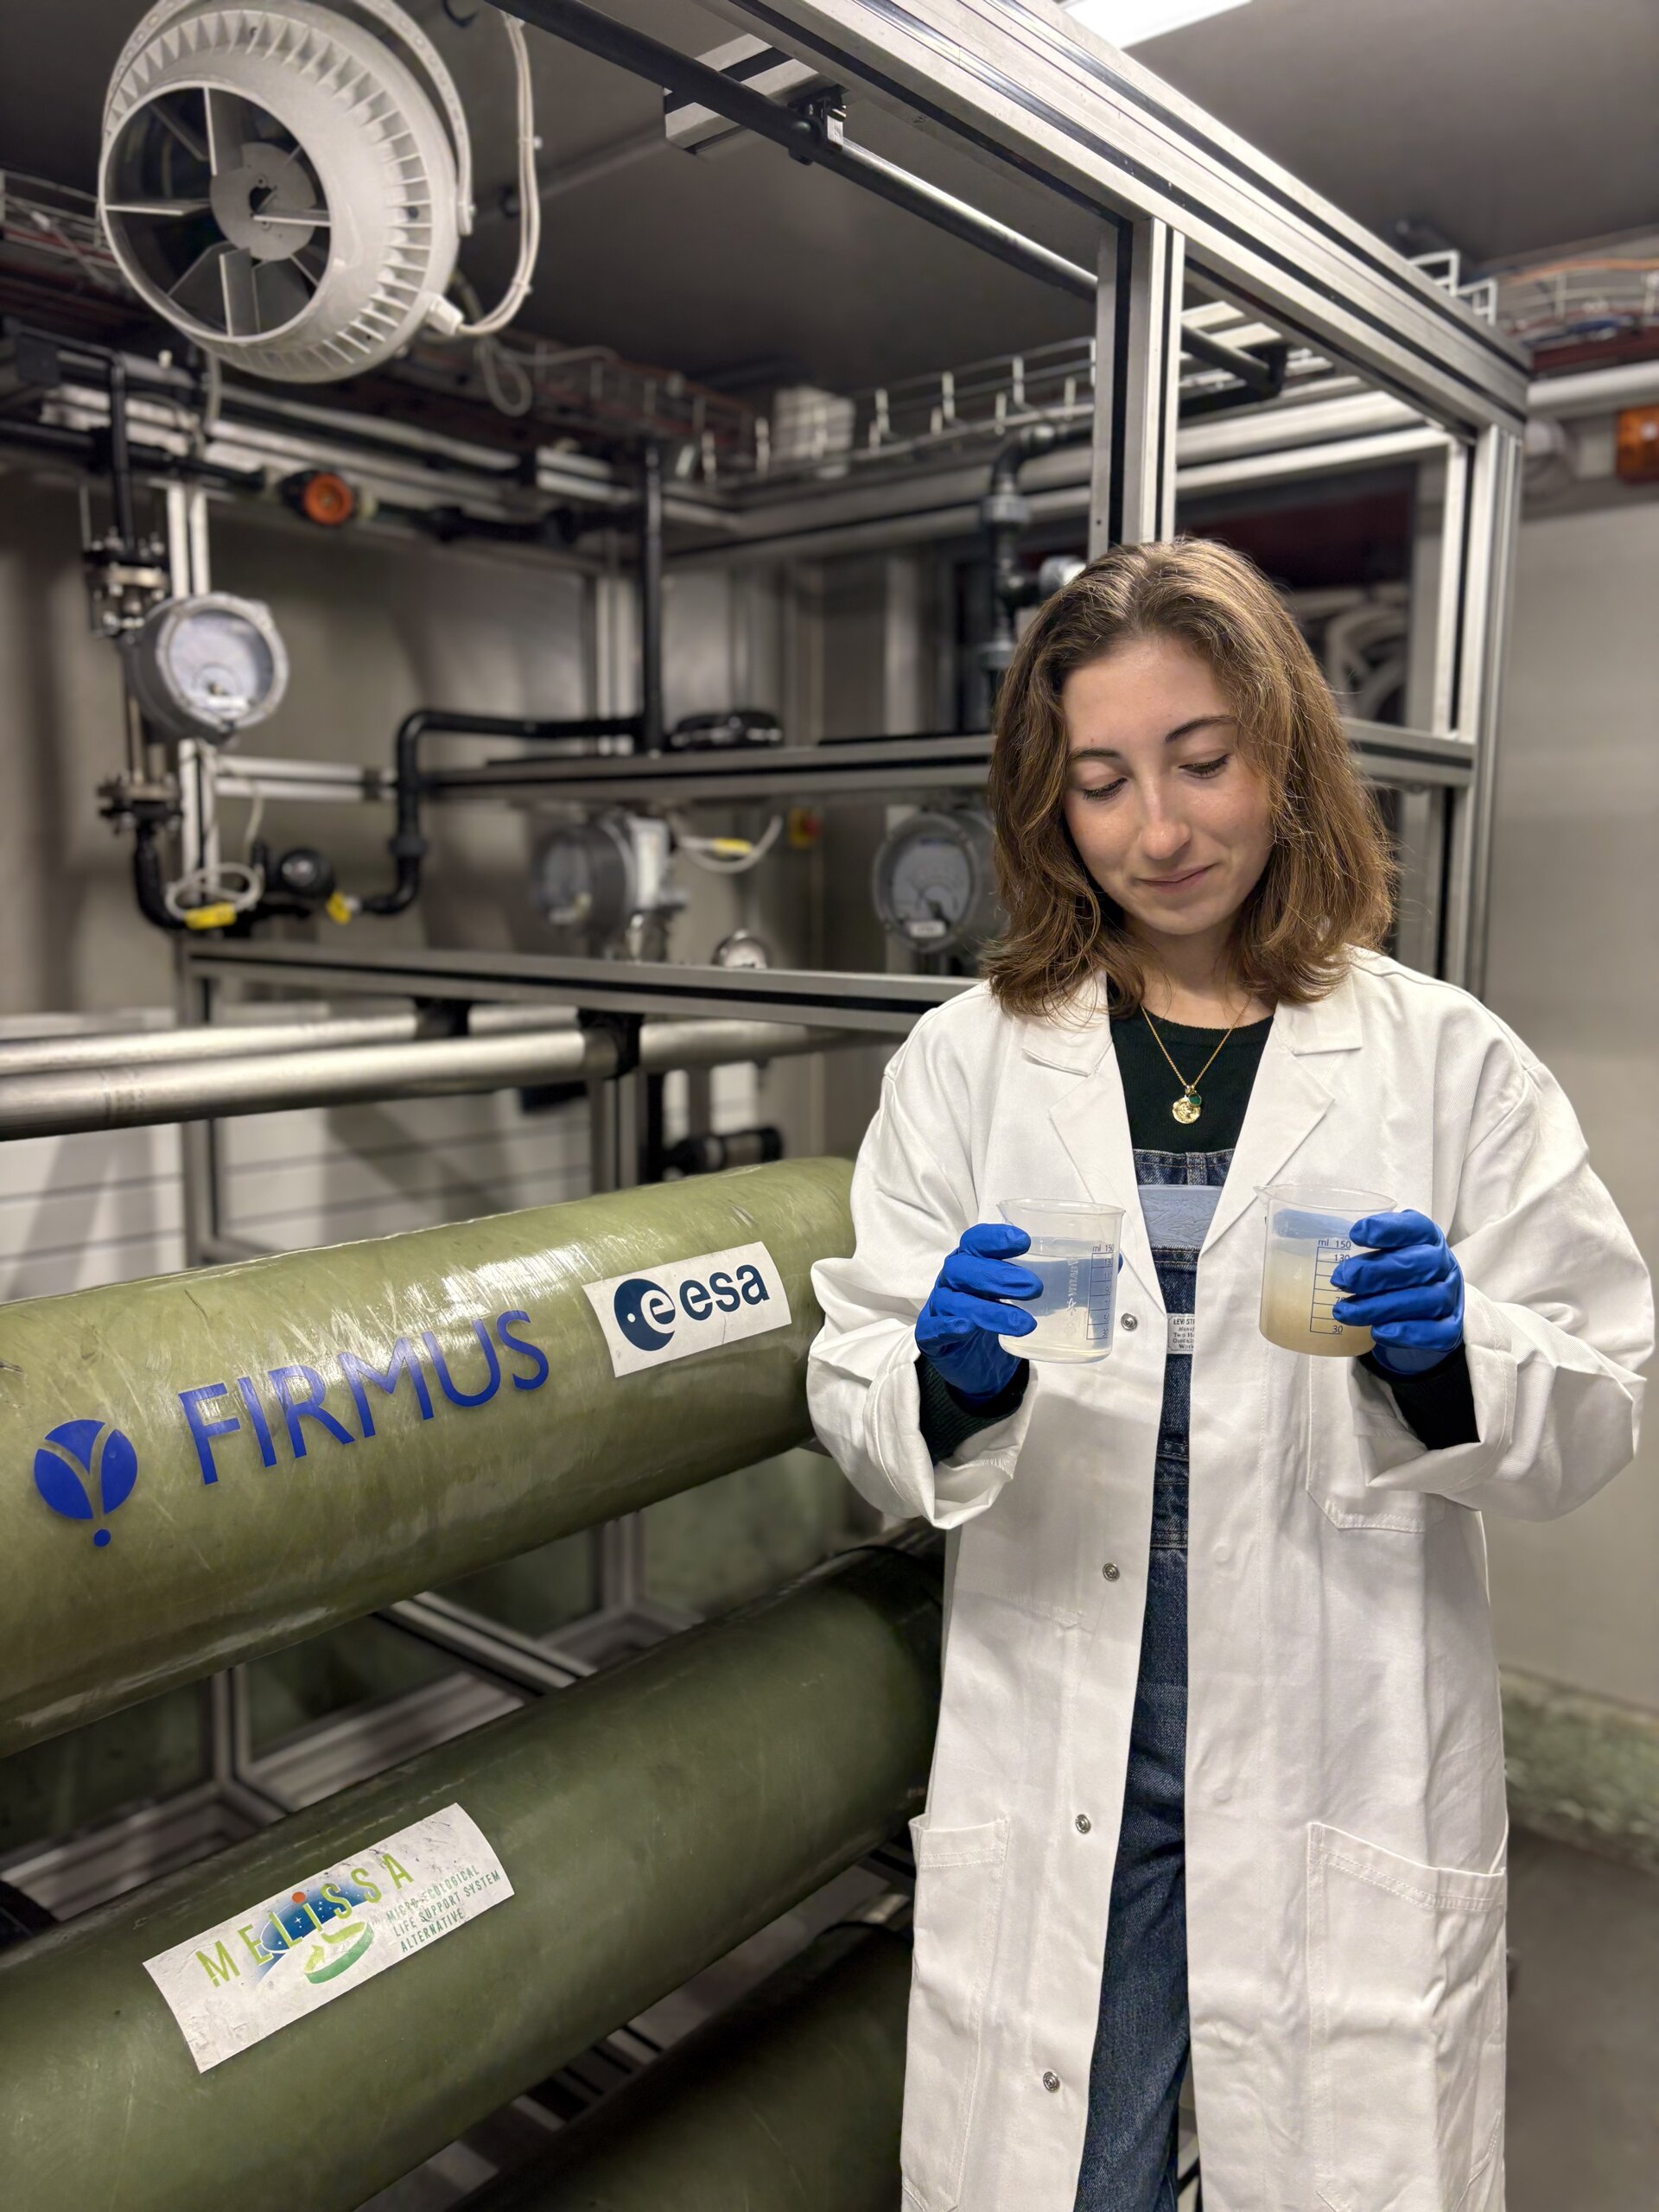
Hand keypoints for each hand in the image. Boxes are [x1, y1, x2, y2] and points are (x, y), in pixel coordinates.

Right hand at [916, 1223, 1040, 1404]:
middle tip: (1034, 1287)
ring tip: (1024, 1322)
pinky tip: (967, 1328)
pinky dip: (949, 1326)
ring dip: (989, 1310)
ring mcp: (939, 1307)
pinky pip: (934, 1328)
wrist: (977, 1363)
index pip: (976, 1241)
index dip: (995, 1238)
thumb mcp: (1023, 1296)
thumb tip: (1107, 1270)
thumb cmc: (999, 1316)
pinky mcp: (931, 1337)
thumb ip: (1055, 1281)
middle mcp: (952, 1280)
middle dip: (998, 1275)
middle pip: (965, 1268)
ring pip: (956, 1301)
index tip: (1024, 1241)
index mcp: (971, 1262)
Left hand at [1331, 1209, 1463, 1374]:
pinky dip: (1407, 1332)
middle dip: (1375, 1272)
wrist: (1424, 1312)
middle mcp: (1443, 1264)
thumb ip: (1340, 1235)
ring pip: (1422, 1300)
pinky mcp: (1449, 1329)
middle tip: (1339, 1279)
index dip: (1388, 1229)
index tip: (1355, 1234)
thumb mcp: (1375, 1250)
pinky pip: (1435, 1332)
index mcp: (1425, 1238)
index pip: (1414, 1227)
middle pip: (1417, 1265)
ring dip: (1380, 1306)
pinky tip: (1378, 1332)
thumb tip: (1278, 1221)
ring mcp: (1449, 1298)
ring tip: (1345, 1310)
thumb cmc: (1391, 1273)